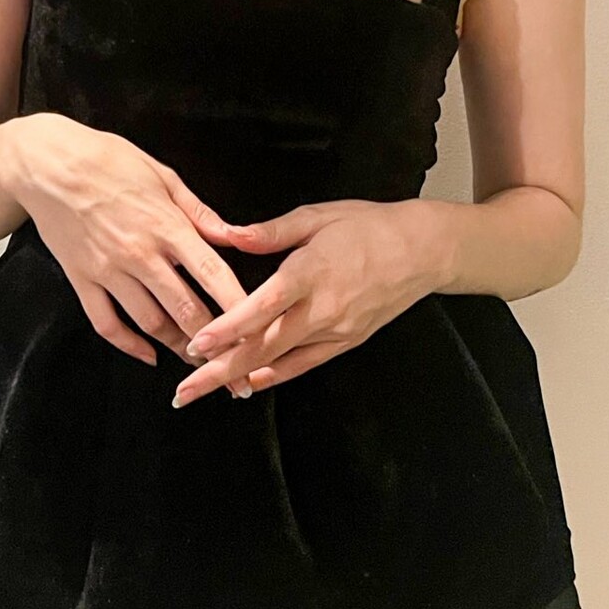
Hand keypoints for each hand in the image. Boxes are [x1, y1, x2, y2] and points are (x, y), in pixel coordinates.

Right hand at [10, 113, 253, 389]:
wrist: (46, 164)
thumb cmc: (108, 160)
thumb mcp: (163, 176)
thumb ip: (200, 213)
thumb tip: (235, 237)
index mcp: (167, 226)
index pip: (213, 275)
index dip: (239, 308)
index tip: (259, 331)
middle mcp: (140, 254)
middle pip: (186, 310)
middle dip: (215, 343)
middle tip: (236, 366)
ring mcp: (109, 271)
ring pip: (150, 323)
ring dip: (178, 347)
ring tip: (201, 363)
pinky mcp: (81, 280)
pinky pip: (107, 323)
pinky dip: (129, 345)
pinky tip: (148, 356)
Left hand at [171, 198, 444, 405]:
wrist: (424, 251)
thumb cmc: (369, 226)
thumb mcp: (317, 217)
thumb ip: (269, 232)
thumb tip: (227, 234)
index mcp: (310, 271)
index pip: (262, 308)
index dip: (228, 329)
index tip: (196, 345)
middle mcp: (321, 308)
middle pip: (263, 347)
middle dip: (219, 372)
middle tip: (184, 391)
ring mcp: (335, 330)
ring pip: (279, 362)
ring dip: (239, 379)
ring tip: (203, 392)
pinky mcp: (347, 342)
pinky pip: (304, 365)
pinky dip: (275, 376)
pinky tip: (249, 385)